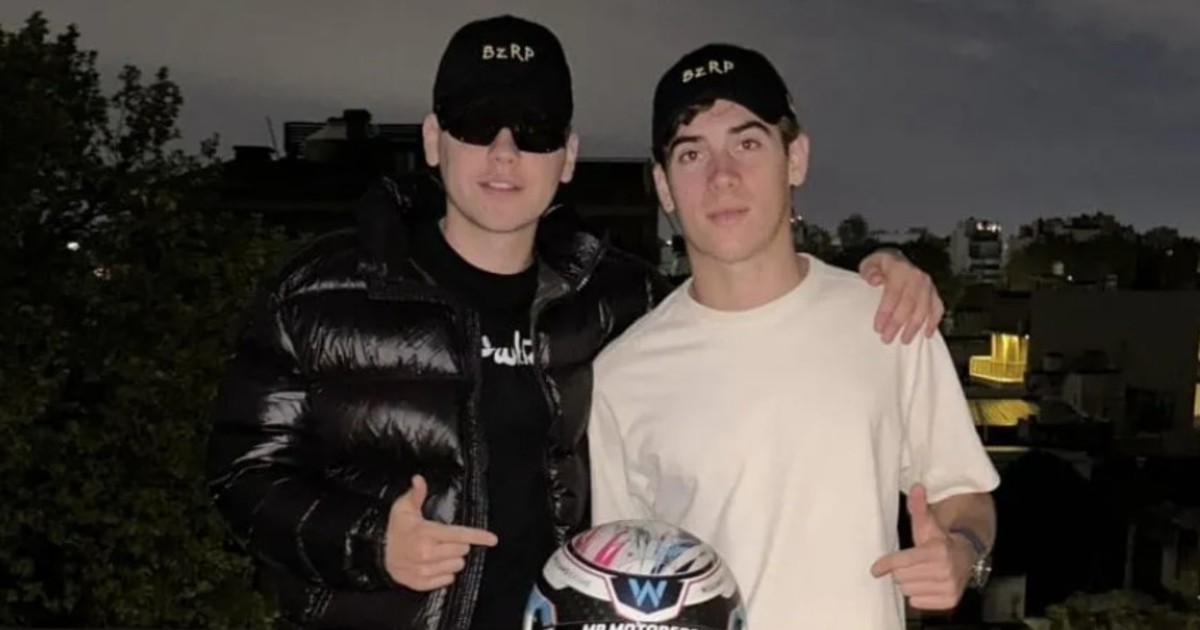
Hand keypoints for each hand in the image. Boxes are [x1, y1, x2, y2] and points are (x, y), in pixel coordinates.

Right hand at [384, 475, 497, 590]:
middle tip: (444, 540)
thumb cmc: (394, 529)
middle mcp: (427, 554)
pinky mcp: (421, 583)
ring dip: (452, 559)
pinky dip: (444, 574)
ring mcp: (424, 570)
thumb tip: (419, 478)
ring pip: (456, 566)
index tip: (493, 539)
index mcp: (426, 533)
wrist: (375, 553)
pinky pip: (446, 581)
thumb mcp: (403, 508)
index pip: (459, 534)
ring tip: (439, 553)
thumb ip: (415, 494)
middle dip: (458, 545)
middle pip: (461, 550)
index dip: (478, 536)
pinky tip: (435, 565)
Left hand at [859, 251, 943, 343]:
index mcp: (900, 269)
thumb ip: (869, 270)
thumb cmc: (882, 266)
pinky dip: (934, 322)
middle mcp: (917, 277)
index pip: (893, 293)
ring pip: (924, 309)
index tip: (878, 328)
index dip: (886, 312)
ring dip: (914, 327)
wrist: (899, 259)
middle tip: (887, 339)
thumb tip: (875, 280)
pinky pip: (938, 309)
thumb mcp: (870, 263)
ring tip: (904, 340)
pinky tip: (927, 334)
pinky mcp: (935, 293)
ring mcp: (928, 286)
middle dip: (897, 323)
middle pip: (908, 303)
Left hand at [870, 484, 972, 610]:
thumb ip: (919, 507)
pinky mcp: (949, 601)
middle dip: (902, 570)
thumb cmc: (939, 540)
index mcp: (937, 551)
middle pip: (902, 577)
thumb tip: (916, 486)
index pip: (903, 561)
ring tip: (919, 573)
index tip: (874, 570)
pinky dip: (917, 595)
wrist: (966, 557)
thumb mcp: (928, 523)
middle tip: (910, 564)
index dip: (886, 564)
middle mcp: (945, 571)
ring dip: (909, 582)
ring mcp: (948, 588)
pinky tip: (925, 584)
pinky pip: (917, 603)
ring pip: (908, 591)